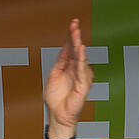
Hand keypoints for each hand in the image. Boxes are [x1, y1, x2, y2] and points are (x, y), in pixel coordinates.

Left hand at [43, 18, 90, 138]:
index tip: (73, 23)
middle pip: (77, 49)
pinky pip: (83, 69)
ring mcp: (82, 76)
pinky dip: (82, 59)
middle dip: (75, 36)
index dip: (72, 36)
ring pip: (81, 57)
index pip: (72, 48)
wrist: (57, 115)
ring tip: (76, 33)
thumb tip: (66, 46)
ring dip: (78, 44)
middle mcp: (78, 69)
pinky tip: (81, 49)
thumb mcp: (54, 74)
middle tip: (75, 24)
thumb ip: (61, 61)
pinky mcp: (84, 84)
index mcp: (70, 66)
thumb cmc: (56, 98)